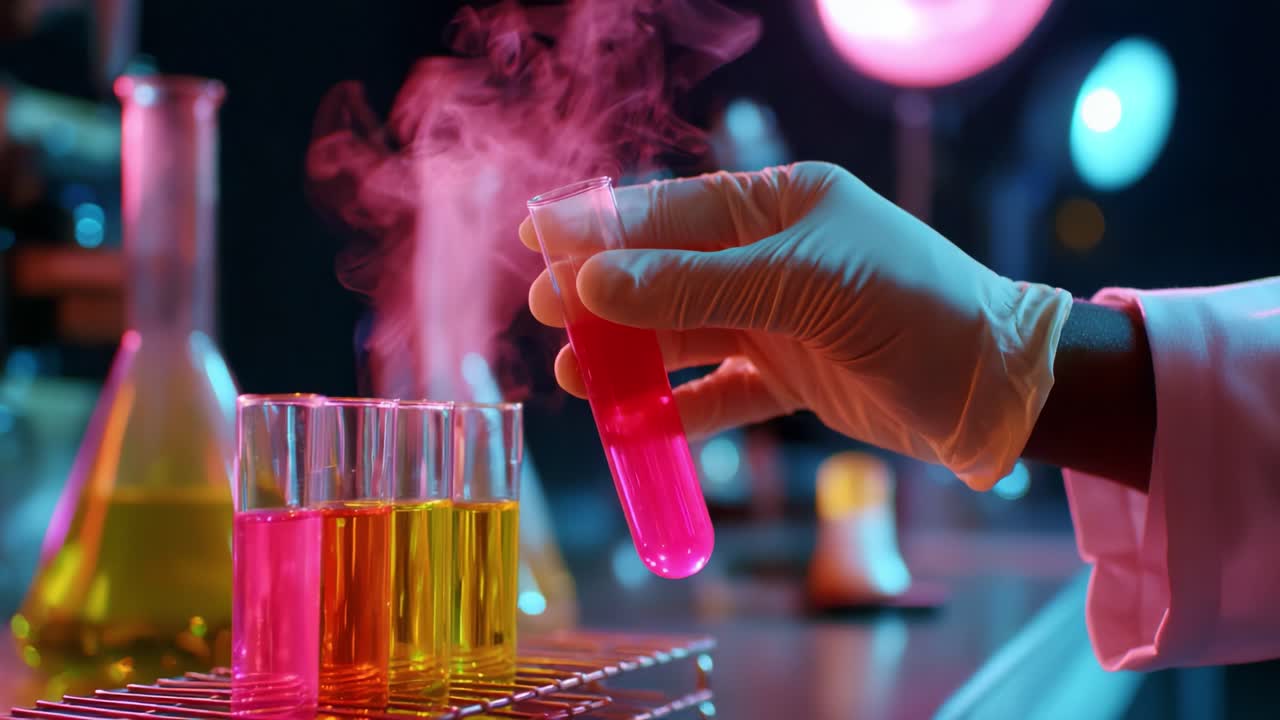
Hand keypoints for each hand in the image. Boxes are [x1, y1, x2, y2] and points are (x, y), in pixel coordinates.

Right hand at [520, 162, 1072, 489]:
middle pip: (666, 272)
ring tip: (576, 373)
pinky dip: (676, 409)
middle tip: (545, 311)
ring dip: (630, 354)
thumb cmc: (913, 307)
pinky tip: (634, 423)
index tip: (539, 238)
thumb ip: (695, 285)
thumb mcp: (801, 285)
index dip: (603, 225)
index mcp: (780, 205)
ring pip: (682, 334)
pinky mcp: (787, 377)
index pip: (673, 209)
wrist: (995, 389)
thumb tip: (592, 281)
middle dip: (604, 293)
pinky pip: (717, 390)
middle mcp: (772, 257)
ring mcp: (777, 319)